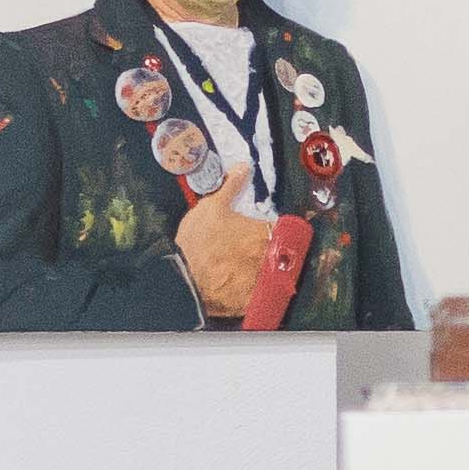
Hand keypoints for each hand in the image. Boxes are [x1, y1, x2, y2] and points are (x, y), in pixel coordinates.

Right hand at [176, 190, 279, 316]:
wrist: (182, 277)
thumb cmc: (198, 241)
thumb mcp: (212, 207)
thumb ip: (231, 186)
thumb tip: (243, 167)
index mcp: (264, 233)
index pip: (285, 230)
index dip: (276, 230)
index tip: (265, 232)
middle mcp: (270, 257)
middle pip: (283, 254)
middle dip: (273, 251)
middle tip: (251, 251)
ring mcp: (262, 281)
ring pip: (274, 276)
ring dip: (266, 272)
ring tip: (245, 271)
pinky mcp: (253, 301)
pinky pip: (262, 297)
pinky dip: (256, 293)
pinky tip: (242, 288)